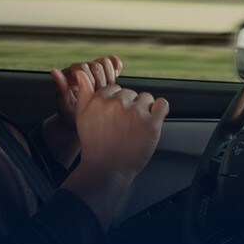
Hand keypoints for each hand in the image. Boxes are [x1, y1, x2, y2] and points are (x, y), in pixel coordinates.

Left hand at [49, 55, 121, 127]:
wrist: (82, 121)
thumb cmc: (71, 115)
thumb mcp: (64, 104)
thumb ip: (60, 87)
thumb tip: (54, 71)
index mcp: (69, 74)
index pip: (83, 68)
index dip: (90, 82)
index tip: (90, 95)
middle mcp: (80, 69)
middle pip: (96, 65)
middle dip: (100, 82)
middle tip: (98, 96)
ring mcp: (92, 70)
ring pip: (105, 62)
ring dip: (109, 77)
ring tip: (105, 91)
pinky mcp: (104, 73)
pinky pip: (113, 62)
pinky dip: (116, 66)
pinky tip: (116, 75)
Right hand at [60, 68, 168, 226]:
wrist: (107, 169)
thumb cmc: (94, 144)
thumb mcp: (81, 117)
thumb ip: (84, 93)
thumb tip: (81, 73)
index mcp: (101, 99)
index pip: (115, 88)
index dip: (115, 103)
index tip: (114, 118)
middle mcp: (118, 103)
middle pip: (130, 93)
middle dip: (129, 106)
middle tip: (123, 126)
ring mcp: (136, 113)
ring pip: (146, 98)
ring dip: (144, 109)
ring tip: (135, 127)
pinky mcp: (152, 123)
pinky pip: (162, 105)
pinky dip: (160, 110)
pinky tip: (152, 119)